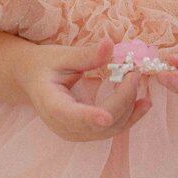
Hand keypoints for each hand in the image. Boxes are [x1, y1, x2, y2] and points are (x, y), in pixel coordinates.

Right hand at [17, 36, 151, 141]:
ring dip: (129, 109)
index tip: (106, 117)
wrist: (33, 78)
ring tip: (141, 84)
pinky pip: (110, 129)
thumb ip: (86, 55)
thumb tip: (109, 45)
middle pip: (97, 124)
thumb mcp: (62, 55)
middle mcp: (62, 125)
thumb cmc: (46, 64)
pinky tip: (144, 103)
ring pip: (108, 130)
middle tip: (134, 73)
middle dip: (121, 100)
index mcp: (51, 104)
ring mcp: (75, 132)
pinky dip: (129, 117)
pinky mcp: (86, 132)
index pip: (70, 115)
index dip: (89, 117)